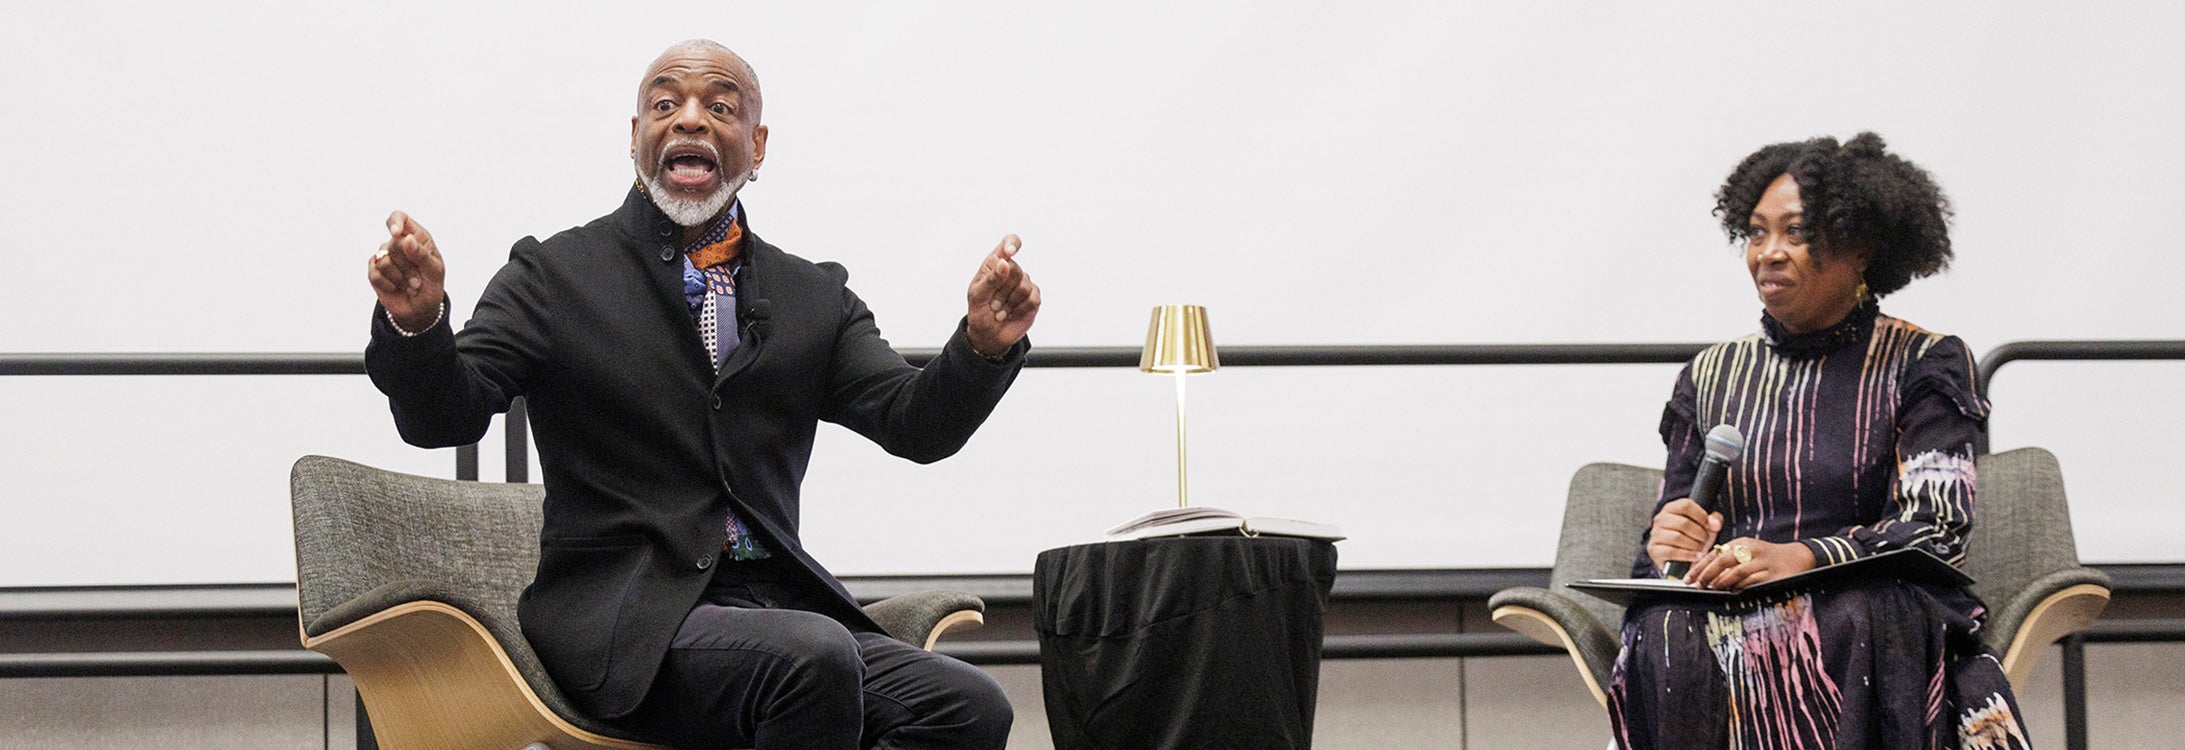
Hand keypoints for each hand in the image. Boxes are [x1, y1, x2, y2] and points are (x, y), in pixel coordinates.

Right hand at [368, 211, 446, 331]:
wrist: (421, 309)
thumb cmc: (431, 286)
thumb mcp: (434, 271)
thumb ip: (422, 254)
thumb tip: (407, 238)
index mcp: (416, 237)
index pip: (400, 218)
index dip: (395, 222)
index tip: (395, 233)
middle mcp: (398, 244)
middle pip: (394, 243)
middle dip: (408, 265)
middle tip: (418, 279)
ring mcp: (384, 257)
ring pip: (384, 260)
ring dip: (400, 278)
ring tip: (410, 285)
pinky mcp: (374, 272)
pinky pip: (376, 274)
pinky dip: (389, 285)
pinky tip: (397, 288)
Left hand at [965, 234, 1038, 356]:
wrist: (989, 336)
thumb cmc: (979, 312)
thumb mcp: (977, 296)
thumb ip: (990, 279)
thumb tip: (1004, 262)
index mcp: (995, 264)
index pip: (1009, 242)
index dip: (1012, 244)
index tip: (1009, 253)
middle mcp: (1012, 271)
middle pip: (1015, 269)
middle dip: (1002, 290)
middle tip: (992, 303)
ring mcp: (1024, 284)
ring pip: (1024, 286)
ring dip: (1009, 303)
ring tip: (1000, 310)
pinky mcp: (1034, 298)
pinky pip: (1032, 299)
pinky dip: (1019, 310)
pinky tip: (1011, 314)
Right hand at [1645, 497, 1720, 572]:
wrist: (1681, 560)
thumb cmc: (1694, 538)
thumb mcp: (1706, 526)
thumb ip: (1714, 520)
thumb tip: (1715, 524)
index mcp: (1671, 508)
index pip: (1685, 505)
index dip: (1701, 515)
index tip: (1709, 525)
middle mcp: (1660, 519)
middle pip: (1683, 523)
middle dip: (1699, 533)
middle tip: (1705, 540)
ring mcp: (1655, 534)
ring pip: (1676, 537)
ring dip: (1693, 545)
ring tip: (1700, 548)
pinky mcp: (1654, 550)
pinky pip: (1671, 551)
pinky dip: (1687, 555)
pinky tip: (1696, 556)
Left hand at [1686, 537, 1816, 589]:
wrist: (1797, 558)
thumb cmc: (1766, 557)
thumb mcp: (1747, 552)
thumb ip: (1727, 560)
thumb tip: (1703, 573)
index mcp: (1743, 543)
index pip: (1715, 554)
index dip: (1699, 567)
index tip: (1689, 578)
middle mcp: (1752, 550)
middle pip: (1724, 561)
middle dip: (1707, 574)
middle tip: (1698, 585)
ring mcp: (1764, 563)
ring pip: (1738, 572)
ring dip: (1723, 582)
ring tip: (1713, 588)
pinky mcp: (1774, 575)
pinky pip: (1754, 582)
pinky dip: (1741, 587)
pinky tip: (1733, 591)